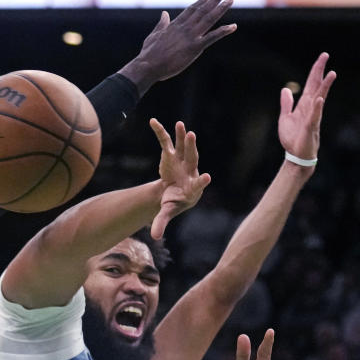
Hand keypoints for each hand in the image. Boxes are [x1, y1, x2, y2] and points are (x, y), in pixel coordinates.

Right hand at [120, 0, 236, 94]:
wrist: (148, 66)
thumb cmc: (149, 54)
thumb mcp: (153, 35)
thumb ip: (161, 24)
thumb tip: (164, 14)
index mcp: (175, 25)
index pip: (192, 9)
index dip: (202, 1)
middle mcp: (185, 27)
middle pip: (203, 10)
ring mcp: (191, 37)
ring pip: (209, 19)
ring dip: (221, 8)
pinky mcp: (195, 48)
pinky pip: (212, 37)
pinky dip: (223, 31)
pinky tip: (233, 26)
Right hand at [149, 118, 210, 238]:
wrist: (174, 192)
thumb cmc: (173, 202)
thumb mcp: (167, 212)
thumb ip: (161, 222)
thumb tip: (154, 237)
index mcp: (192, 188)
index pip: (199, 184)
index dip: (202, 182)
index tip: (206, 177)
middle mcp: (189, 171)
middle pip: (193, 158)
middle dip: (192, 148)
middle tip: (192, 136)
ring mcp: (181, 161)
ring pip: (184, 147)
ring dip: (182, 136)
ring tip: (181, 125)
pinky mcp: (171, 155)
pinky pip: (165, 141)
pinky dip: (160, 131)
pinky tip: (153, 121)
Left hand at [278, 52, 336, 161]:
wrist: (296, 156)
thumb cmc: (292, 139)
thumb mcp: (285, 118)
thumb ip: (286, 104)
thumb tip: (285, 90)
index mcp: (304, 105)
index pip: (311, 84)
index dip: (316, 70)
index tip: (323, 57)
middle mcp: (311, 108)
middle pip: (317, 86)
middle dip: (320, 71)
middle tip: (326, 55)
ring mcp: (312, 117)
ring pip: (320, 99)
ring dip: (325, 87)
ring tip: (331, 74)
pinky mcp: (310, 128)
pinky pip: (314, 116)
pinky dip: (317, 108)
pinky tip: (319, 99)